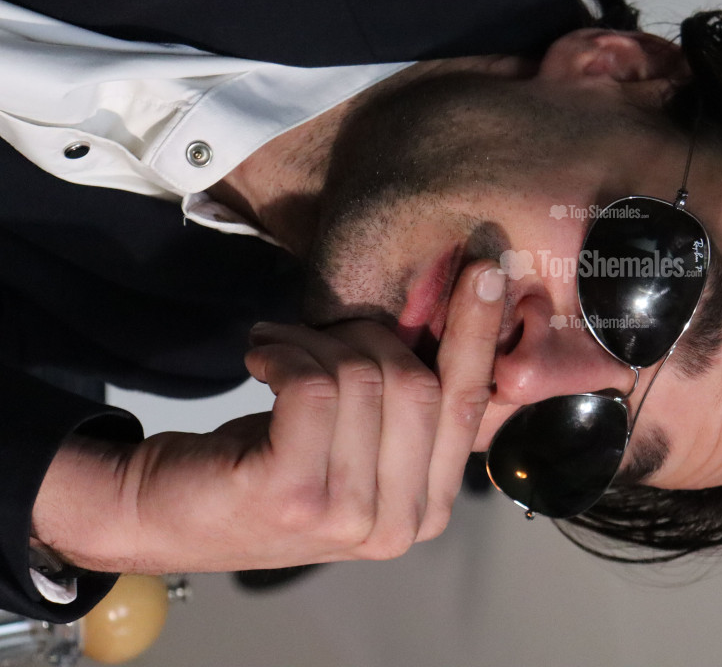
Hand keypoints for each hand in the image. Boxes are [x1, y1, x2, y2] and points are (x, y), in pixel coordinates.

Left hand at [34, 261, 505, 574]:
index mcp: (428, 507)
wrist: (164, 515)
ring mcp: (346, 516)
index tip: (484, 270)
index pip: (472, 407)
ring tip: (280, 346)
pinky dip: (284, 352)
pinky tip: (260, 357)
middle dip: (369, 335)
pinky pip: (313, 385)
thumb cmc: (272, 463)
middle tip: (321, 329)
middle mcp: (398, 524)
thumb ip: (414, 406)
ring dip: (315, 341)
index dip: (479, 335)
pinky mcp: (291, 494)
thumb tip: (469, 316)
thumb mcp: (360, 444)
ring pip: (365, 379)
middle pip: (420, 385)